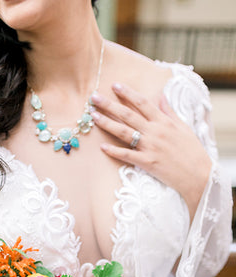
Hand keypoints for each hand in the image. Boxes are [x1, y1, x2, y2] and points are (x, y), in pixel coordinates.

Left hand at [91, 83, 212, 218]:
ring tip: (94, 116)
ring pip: (124, 132)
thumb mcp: (183, 127)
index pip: (142, 103)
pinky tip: (102, 147)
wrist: (198, 174)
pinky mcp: (147, 162)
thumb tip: (161, 96)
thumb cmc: (192, 151)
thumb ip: (169, 111)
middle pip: (128, 115)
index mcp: (163, 121)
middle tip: (94, 98)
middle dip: (110, 105)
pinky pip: (127, 155)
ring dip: (107, 123)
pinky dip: (114, 151)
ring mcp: (150, 147)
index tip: (115, 85)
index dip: (128, 93)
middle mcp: (155, 131)